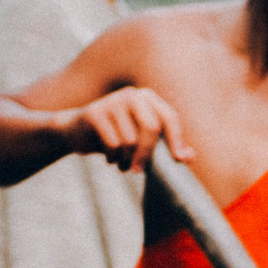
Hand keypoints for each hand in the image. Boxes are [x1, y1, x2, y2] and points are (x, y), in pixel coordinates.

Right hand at [61, 86, 193, 171]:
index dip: (176, 140)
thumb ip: (168, 147)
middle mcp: (132, 95)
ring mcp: (112, 101)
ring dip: (126, 160)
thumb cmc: (118, 136)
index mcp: (148, 98)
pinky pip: (113, 143)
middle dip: (147, 155)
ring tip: (122, 164)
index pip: (170, 117)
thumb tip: (190, 157)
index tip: (179, 160)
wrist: (77, 131)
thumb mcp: (145, 142)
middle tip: (140, 171)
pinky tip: (110, 158)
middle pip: (151, 128)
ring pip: (130, 140)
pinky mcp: (95, 113)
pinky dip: (113, 158)